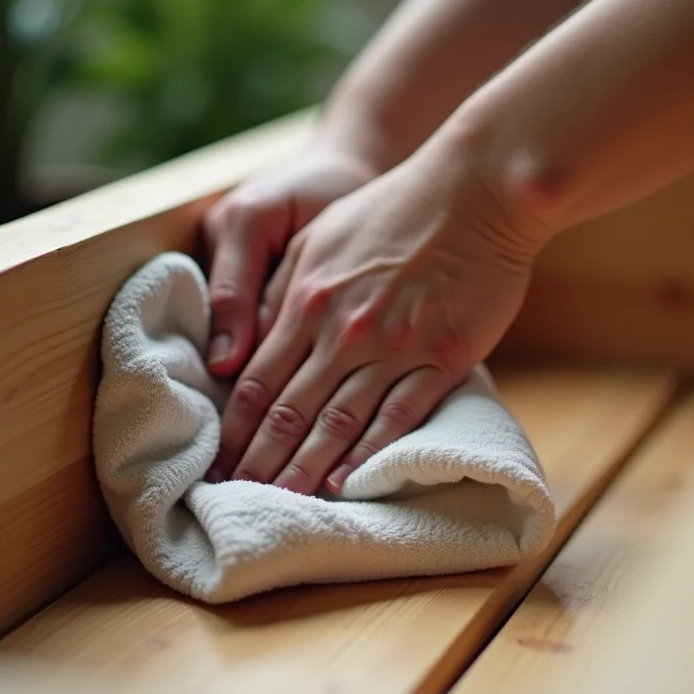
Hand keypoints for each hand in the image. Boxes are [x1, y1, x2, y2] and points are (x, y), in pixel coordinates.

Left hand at [206, 145, 544, 495]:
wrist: (476, 190)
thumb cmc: (396, 208)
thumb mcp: (320, 236)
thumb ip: (281, 289)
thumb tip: (247, 341)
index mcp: (307, 299)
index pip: (256, 380)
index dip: (234, 428)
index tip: (217, 462)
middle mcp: (342, 329)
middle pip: (288, 410)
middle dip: (259, 460)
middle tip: (237, 498)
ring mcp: (394, 345)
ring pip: (337, 421)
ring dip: (305, 468)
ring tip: (282, 503)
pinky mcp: (442, 356)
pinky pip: (398, 415)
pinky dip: (369, 452)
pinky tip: (347, 481)